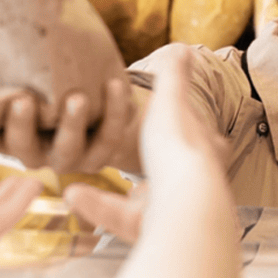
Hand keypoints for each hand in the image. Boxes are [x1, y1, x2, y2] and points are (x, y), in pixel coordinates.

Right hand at [0, 77, 137, 174]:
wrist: (97, 115)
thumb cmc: (47, 89)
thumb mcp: (23, 83)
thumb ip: (1, 69)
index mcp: (9, 139)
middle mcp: (36, 153)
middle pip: (24, 148)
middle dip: (22, 125)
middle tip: (22, 100)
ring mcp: (68, 157)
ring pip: (69, 148)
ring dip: (72, 124)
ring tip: (77, 98)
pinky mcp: (101, 154)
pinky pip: (110, 134)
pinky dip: (116, 110)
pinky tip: (116, 83)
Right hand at [64, 45, 228, 242]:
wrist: (185, 205)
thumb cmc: (179, 148)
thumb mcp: (172, 101)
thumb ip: (173, 77)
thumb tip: (182, 46)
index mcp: (203, 152)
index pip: (198, 138)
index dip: (182, 130)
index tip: (163, 127)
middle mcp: (195, 185)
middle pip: (174, 176)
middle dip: (151, 172)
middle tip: (130, 164)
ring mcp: (174, 212)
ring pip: (146, 204)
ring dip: (114, 195)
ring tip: (82, 184)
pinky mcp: (151, 231)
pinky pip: (122, 219)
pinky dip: (98, 207)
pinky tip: (73, 196)